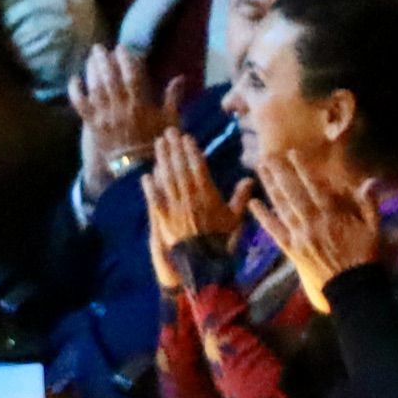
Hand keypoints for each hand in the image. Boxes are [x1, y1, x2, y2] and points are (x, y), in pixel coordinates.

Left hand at [72, 42, 176, 191]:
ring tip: (90, 58)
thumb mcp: (170, 120)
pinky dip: (76, 92)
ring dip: (92, 70)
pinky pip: (80, 105)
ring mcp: (104, 116)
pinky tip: (75, 80)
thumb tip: (181, 77)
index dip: (126, 60)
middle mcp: (121, 108)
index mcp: (141, 105)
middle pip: (110, 78)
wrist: (137, 167)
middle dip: (104, 61)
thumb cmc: (156, 142)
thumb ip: (173, 97)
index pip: (132, 77)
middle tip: (100, 48)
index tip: (122, 49)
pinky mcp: (93, 124)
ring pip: (95, 88)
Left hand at [142, 127, 235, 270]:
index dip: (191, 151)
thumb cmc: (222, 241)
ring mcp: (174, 207)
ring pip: (166, 178)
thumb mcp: (236, 220)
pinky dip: (150, 186)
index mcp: (207, 196)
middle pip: (179, 168)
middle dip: (174, 149)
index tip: (187, 138)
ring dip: (162, 160)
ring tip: (159, 145)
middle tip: (168, 133)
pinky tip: (147, 174)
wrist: (204, 263)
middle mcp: (189, 197)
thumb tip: (250, 179)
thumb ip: (241, 198)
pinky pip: (155, 198)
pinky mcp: (163, 218)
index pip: (198, 168)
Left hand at [249, 146, 384, 310]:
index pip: (315, 187)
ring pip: (282, 207)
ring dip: (270, 187)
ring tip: (260, 170)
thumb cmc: (366, 258)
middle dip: (280, 173)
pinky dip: (264, 217)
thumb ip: (370, 205)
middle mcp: (313, 223)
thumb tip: (369, 182)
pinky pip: (275, 231)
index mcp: (333, 217)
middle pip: (293, 193)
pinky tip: (254, 204)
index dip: (303, 169)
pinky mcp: (292, 250)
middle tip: (268, 156)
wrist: (354, 289)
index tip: (292, 153)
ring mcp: (300, 237)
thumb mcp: (375, 230)